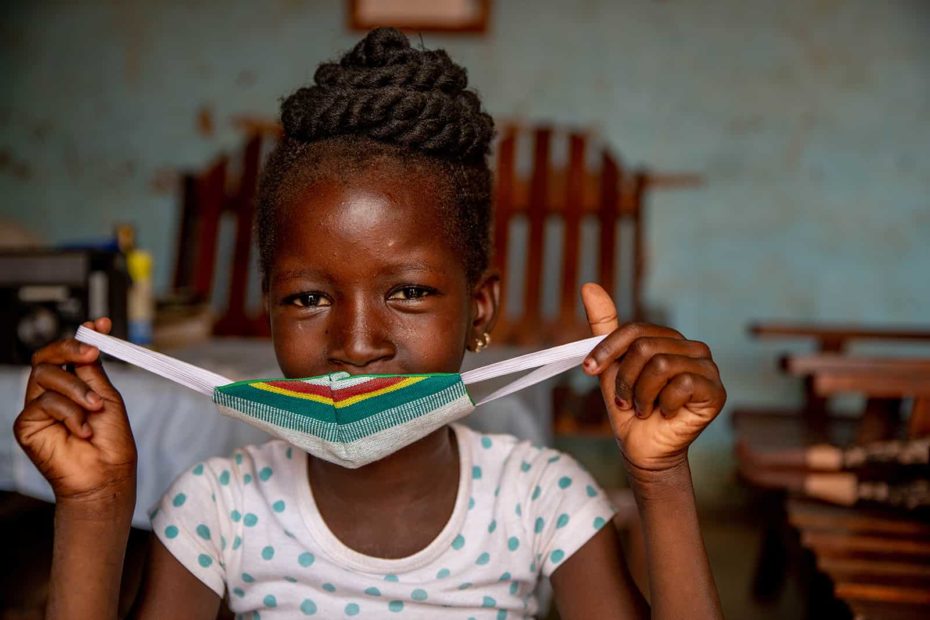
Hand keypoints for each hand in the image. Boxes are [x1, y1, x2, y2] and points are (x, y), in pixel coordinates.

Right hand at [13, 317, 136, 505]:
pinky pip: (43, 403)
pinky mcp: (26, 425)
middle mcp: (51, 394)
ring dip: (77, 390)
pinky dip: (68, 413)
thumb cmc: (110, 442)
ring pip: (46, 376)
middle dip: (70, 350)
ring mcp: (37, 409)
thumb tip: (91, 338)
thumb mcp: (107, 396)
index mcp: (72, 385)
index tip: (102, 323)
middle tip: (91, 353)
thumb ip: (92, 370)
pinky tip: (82, 430)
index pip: (67, 354)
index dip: (82, 336)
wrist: (105, 475)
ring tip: (95, 409)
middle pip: (46, 357)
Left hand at [581, 284, 725, 472]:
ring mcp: (708, 368)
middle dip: (626, 380)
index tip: (588, 369)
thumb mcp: (611, 366)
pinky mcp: (716, 391)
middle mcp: (692, 348)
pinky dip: (664, 404)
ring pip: (660, 365)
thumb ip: (604, 327)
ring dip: (642, 395)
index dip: (608, 350)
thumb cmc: (630, 408)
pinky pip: (682, 383)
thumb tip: (589, 286)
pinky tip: (666, 414)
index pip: (634, 331)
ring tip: (644, 408)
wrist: (643, 449)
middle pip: (645, 347)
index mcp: (668, 340)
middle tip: (627, 401)